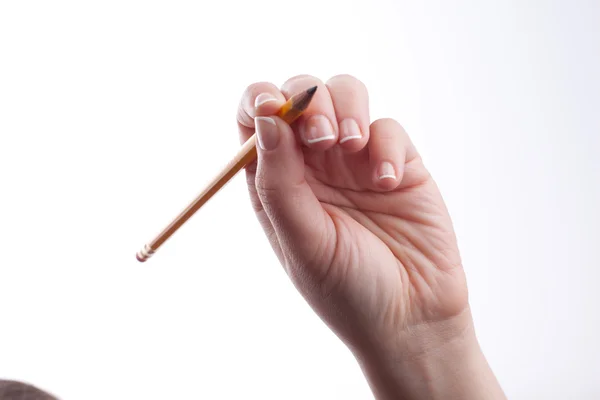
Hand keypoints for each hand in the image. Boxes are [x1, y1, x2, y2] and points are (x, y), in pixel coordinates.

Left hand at [237, 74, 504, 398]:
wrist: (412, 320)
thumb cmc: (348, 291)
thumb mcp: (303, 242)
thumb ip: (279, 182)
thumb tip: (266, 119)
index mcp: (278, 182)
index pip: (256, 121)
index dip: (258, 101)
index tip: (270, 105)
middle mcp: (314, 164)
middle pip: (301, 96)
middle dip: (308, 101)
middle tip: (321, 137)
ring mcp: (357, 160)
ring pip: (346, 93)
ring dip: (347, 106)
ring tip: (351, 145)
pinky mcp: (399, 163)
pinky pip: (389, 128)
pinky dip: (386, 146)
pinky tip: (387, 183)